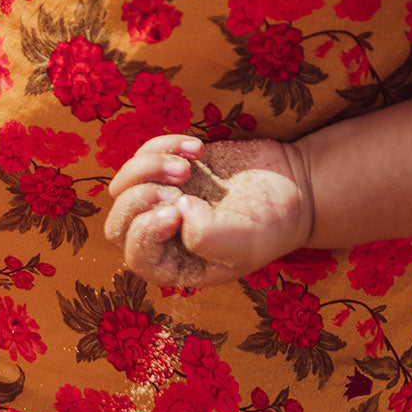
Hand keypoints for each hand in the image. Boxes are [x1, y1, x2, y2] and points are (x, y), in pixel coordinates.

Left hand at [104, 134, 314, 287]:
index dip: (146, 231)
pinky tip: (198, 149)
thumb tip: (175, 209)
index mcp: (176, 266)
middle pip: (117, 223)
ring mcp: (161, 201)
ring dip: (149, 167)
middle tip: (179, 184)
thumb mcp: (244, 243)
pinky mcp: (168, 169)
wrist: (294, 187)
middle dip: (140, 197)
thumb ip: (205, 237)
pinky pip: (144, 155)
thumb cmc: (272, 224)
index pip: (136, 256)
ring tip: (188, 165)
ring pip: (123, 185)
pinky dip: (165, 145)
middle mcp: (162, 237)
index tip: (179, 209)